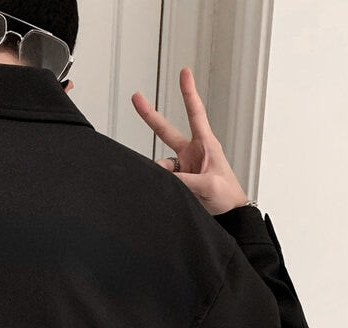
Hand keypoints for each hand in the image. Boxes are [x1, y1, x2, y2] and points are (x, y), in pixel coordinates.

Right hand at [131, 68, 248, 214]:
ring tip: (178, 187)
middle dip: (150, 116)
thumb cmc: (228, 196)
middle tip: (136, 98)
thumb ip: (185, 179)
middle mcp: (192, 153)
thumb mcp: (209, 185)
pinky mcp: (179, 180)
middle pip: (166, 131)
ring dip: (161, 175)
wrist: (229, 216)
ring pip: (160, 164)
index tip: (184, 73)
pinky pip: (162, 178)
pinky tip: (166, 192)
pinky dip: (161, 184)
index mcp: (206, 145)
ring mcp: (184, 167)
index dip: (188, 93)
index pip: (195, 113)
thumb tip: (164, 175)